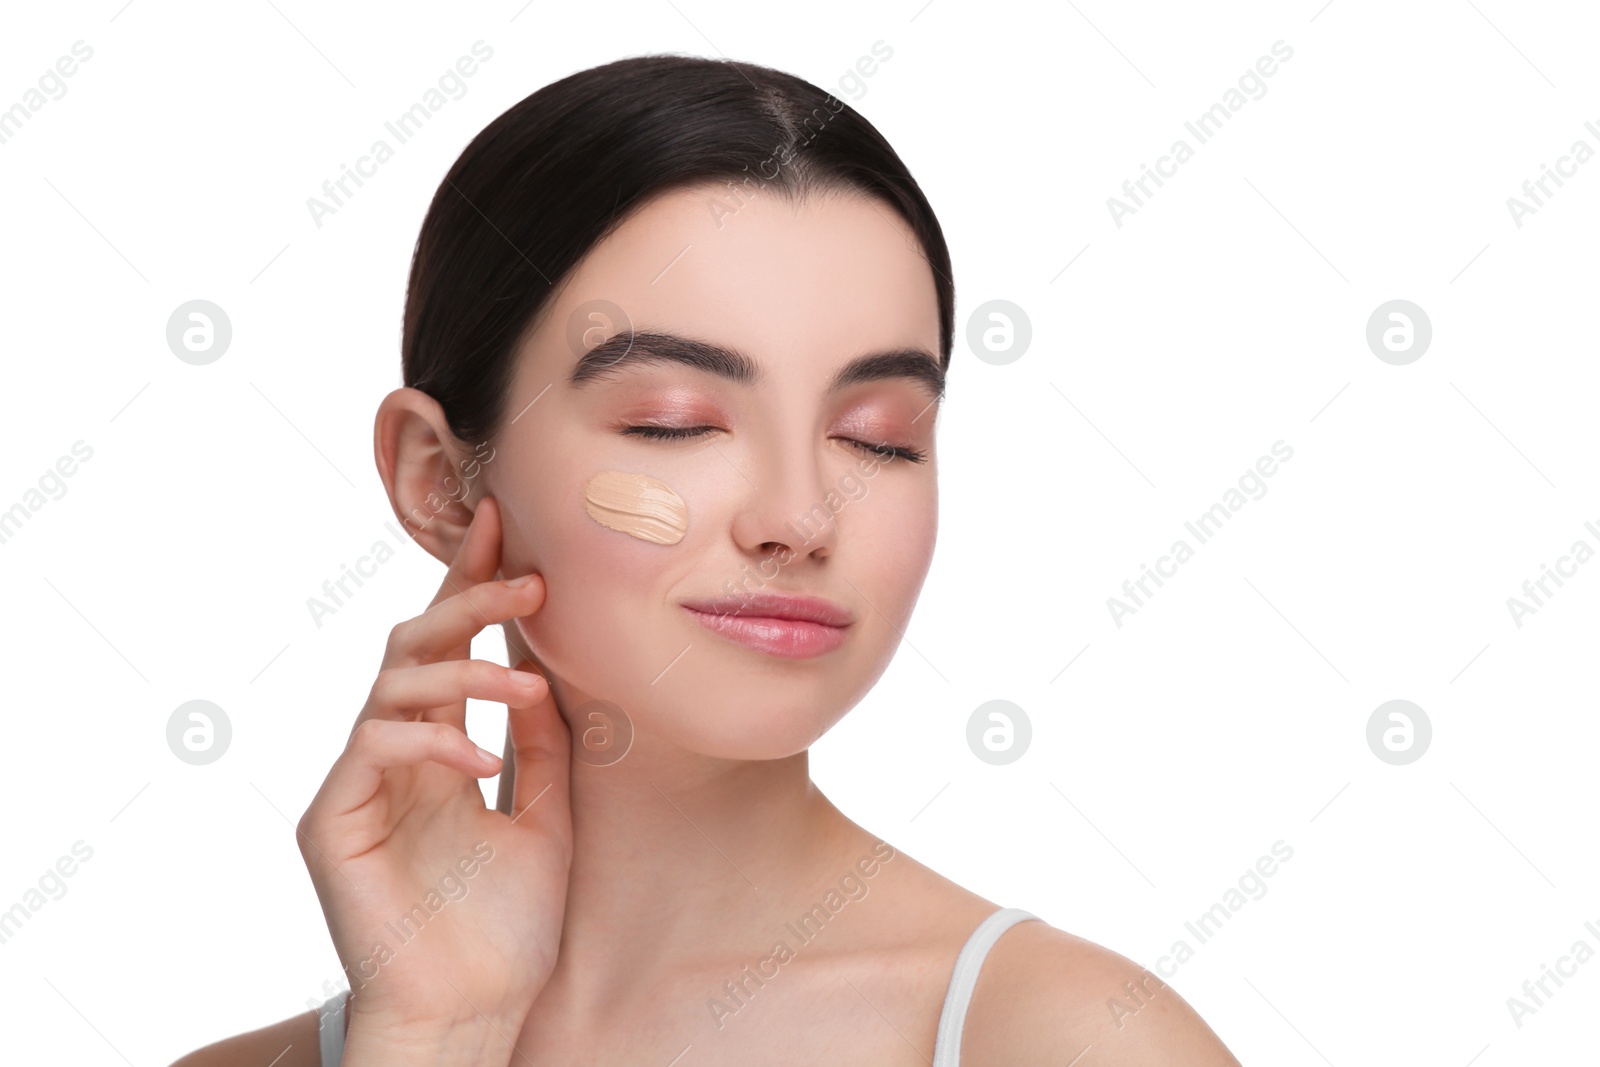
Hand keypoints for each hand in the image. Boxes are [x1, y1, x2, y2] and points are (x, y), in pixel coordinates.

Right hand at [296, 496, 571, 1049]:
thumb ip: (543, 744)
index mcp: (436, 749)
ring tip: (524, 683)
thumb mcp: (546, 815)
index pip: (447, 648)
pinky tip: (481, 757)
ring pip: (390, 685)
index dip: (469, 583)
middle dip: (468, 602)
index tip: (503, 525)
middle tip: (530, 581)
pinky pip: (373, 748)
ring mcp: (358, 785)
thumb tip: (549, 668)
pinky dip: (431, 741)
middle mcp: (392, 756)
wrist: (476, 1009)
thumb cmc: (506, 925)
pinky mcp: (332, 821)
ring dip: (462, 669)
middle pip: (412, 646)